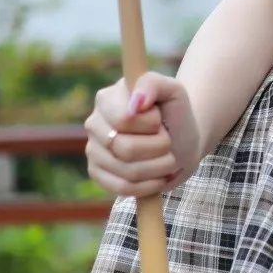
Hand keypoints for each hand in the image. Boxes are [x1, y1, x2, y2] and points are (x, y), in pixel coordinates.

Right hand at [85, 72, 202, 200]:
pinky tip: (158, 176)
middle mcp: (94, 123)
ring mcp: (93, 150)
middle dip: (159, 147)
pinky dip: (149, 185)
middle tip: (167, 140)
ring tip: (167, 157)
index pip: (124, 120)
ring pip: (127, 171)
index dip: (151, 124)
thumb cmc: (175, 114)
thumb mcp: (173, 90)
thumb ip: (153, 83)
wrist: (180, 142)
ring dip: (159, 167)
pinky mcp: (97, 174)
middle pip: (126, 148)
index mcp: (107, 98)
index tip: (159, 120)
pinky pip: (122, 188)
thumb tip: (136, 103)